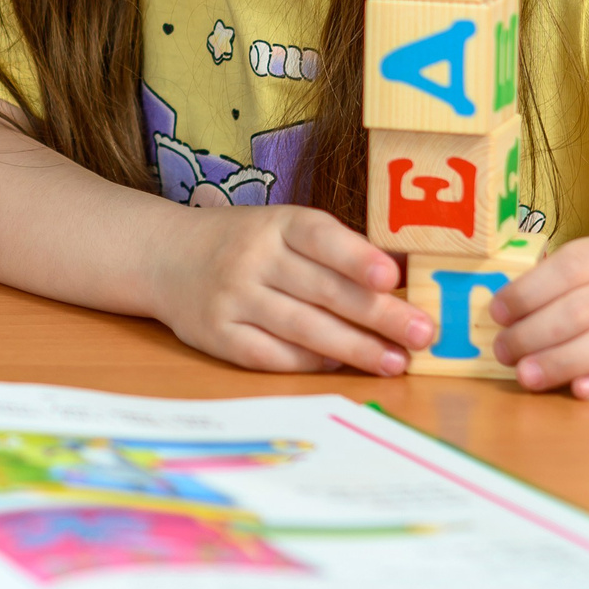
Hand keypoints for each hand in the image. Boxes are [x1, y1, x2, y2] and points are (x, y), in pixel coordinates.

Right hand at [149, 205, 432, 374]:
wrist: (166, 256)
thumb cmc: (246, 243)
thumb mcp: (284, 229)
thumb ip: (336, 251)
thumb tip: (404, 277)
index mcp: (276, 223)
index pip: (319, 237)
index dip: (356, 256)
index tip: (392, 277)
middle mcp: (252, 257)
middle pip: (321, 290)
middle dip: (378, 315)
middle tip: (422, 333)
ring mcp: (232, 297)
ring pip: (302, 328)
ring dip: (355, 347)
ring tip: (396, 361)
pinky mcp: (218, 335)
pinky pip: (272, 355)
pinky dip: (311, 362)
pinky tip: (342, 366)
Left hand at [489, 226, 588, 398]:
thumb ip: (582, 271)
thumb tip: (519, 298)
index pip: (567, 267)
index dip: (527, 291)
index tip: (497, 313)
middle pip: (581, 310)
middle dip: (534, 335)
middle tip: (503, 354)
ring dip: (563, 362)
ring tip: (528, 377)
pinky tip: (583, 391)